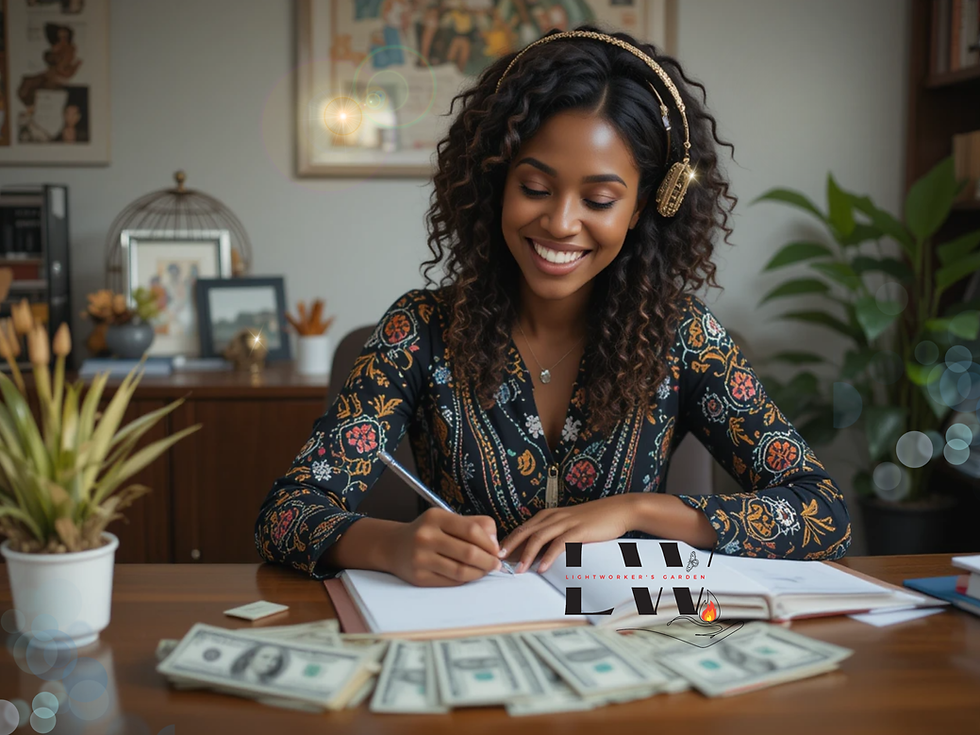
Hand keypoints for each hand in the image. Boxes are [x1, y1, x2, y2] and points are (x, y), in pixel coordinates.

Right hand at [386, 508, 501, 586]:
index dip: (489, 543)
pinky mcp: (419, 577)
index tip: (496, 550)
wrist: (394, 546)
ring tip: (485, 570)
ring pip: (461, 571)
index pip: (471, 530)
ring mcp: (421, 558)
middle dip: (488, 561)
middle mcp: (425, 536)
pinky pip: (451, 582)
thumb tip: (495, 544)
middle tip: (495, 564)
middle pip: (468, 552)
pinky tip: (468, 575)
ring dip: (479, 573)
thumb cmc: (428, 532)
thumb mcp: (447, 519)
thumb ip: (475, 525)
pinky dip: (465, 580)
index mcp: (435, 517)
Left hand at [498, 495, 635, 573]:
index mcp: (548, 515)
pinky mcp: (579, 530)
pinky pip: (560, 543)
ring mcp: (566, 522)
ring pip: (539, 537)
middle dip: (510, 547)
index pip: (522, 528)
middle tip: (497, 561)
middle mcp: (553, 516)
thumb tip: (539, 554)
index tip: (496, 555)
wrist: (618, 510)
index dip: (509, 541)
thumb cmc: (594, 520)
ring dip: (526, 554)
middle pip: (525, 531)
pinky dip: (549, 556)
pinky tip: (542, 567)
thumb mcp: (569, 524)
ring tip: (518, 570)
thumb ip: (554, 535)